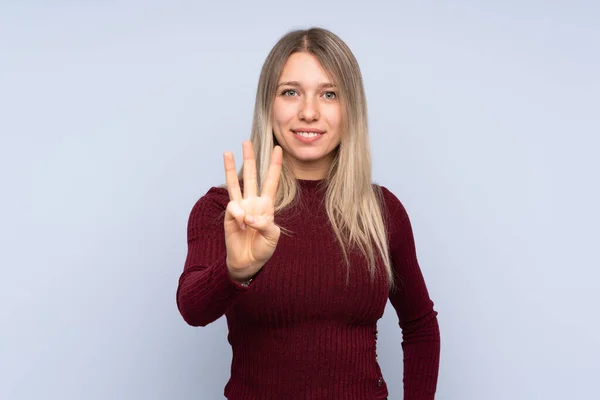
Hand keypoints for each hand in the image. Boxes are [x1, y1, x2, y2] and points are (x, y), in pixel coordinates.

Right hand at [223, 140, 282, 282]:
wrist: (248, 262)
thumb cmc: (263, 249)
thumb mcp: (273, 236)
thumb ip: (264, 224)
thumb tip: (247, 215)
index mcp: (267, 205)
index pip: (271, 181)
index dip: (274, 166)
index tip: (278, 149)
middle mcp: (252, 202)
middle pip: (251, 176)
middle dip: (249, 159)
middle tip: (246, 142)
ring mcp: (240, 208)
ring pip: (235, 184)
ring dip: (230, 168)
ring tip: (227, 152)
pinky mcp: (229, 216)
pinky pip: (232, 208)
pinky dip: (238, 215)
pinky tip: (242, 224)